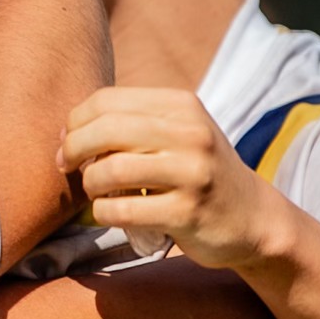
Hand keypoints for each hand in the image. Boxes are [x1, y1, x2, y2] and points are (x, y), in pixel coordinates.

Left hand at [60, 88, 295, 270]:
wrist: (253, 218)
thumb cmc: (198, 173)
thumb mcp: (176, 133)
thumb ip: (129, 124)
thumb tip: (66, 134)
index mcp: (182, 106)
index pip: (106, 100)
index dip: (75, 122)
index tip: (68, 143)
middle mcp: (191, 134)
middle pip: (105, 130)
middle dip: (73, 149)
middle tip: (68, 167)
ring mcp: (192, 174)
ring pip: (110, 170)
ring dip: (90, 184)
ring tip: (96, 192)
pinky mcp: (187, 213)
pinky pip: (122, 210)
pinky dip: (104, 213)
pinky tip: (110, 212)